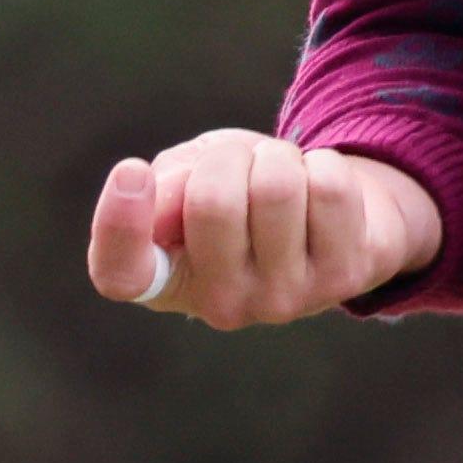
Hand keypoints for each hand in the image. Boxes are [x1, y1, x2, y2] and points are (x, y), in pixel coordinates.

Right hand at [87, 131, 441, 329]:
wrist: (335, 219)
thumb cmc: (243, 195)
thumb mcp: (191, 180)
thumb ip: (170, 185)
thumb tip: (171, 195)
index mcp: (164, 282)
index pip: (121, 274)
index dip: (118, 224)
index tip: (131, 170)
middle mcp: (220, 305)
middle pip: (212, 201)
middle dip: (228, 158)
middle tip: (243, 166)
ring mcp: (285, 299)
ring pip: (276, 187)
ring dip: (278, 158)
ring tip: (283, 177)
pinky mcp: (343, 278)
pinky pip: (329, 187)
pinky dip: (323, 164)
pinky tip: (321, 194)